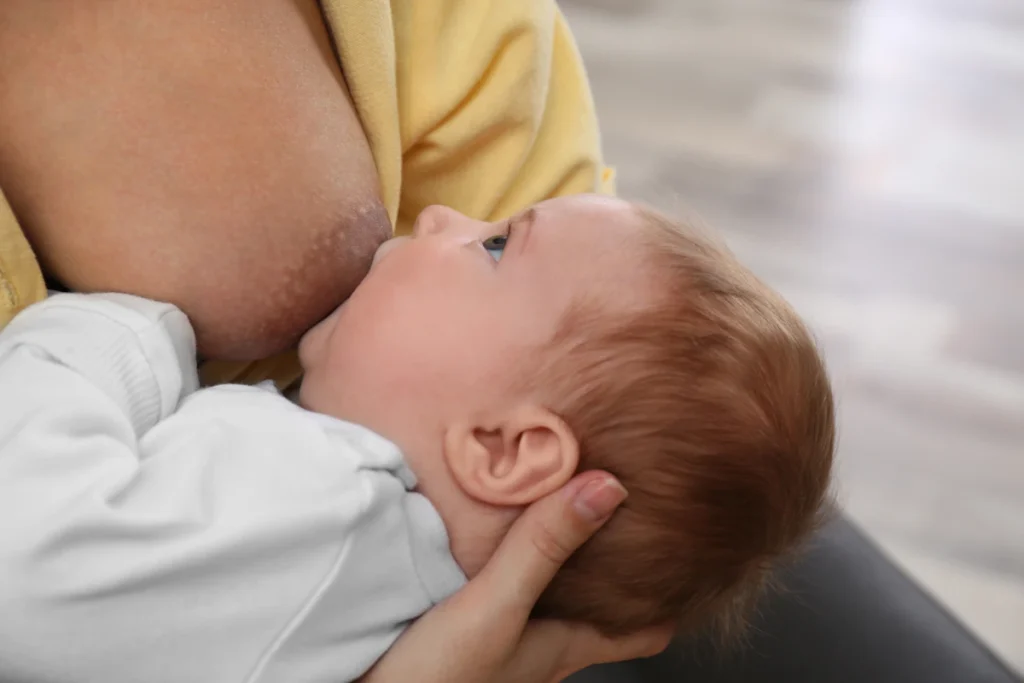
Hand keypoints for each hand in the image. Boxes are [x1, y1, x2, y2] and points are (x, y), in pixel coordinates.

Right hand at [362, 471, 673, 682]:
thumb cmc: (435, 682)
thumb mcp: (495, 611)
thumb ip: (542, 551)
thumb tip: (606, 488)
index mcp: (562, 646)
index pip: (640, 631)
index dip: (669, 600)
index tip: (693, 559)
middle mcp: (538, 647)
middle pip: (595, 607)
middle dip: (613, 563)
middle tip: (629, 510)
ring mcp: (499, 642)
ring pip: (548, 597)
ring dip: (561, 559)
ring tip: (566, 507)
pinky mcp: (459, 631)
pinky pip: (501, 589)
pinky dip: (511, 561)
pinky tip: (492, 534)